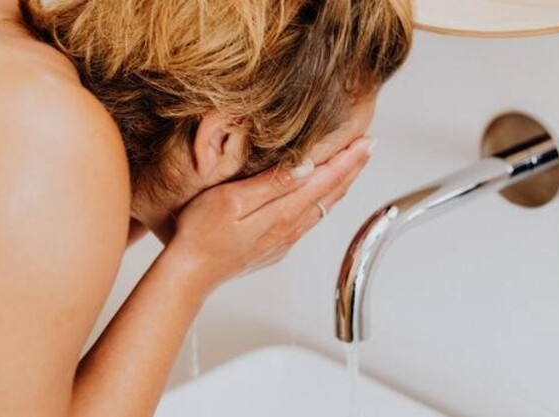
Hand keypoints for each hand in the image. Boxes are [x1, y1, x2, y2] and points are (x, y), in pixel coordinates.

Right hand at [163, 135, 374, 293]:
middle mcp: (290, 228)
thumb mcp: (232, 200)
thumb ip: (271, 185)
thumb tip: (307, 168)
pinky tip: (323, 197)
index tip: (366, 142)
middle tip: (368, 147)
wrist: (190, 272)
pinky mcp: (276, 246)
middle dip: (352, 169)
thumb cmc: (202, 233)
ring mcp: (285, 239)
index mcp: (283, 213)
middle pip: (331, 194)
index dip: (347, 160)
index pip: (325, 180)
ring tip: (353, 167)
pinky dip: (324, 202)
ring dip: (341, 185)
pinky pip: (310, 220)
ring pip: (323, 208)